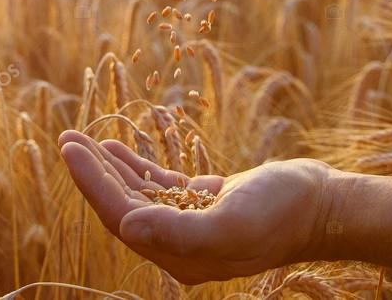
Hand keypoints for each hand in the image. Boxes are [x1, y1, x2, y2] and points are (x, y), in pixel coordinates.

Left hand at [58, 130, 337, 284]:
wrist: (322, 205)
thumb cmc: (281, 213)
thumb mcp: (232, 222)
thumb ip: (178, 231)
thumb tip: (127, 226)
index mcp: (179, 255)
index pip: (121, 217)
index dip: (92, 184)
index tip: (71, 148)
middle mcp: (179, 245)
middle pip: (122, 206)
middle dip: (93, 173)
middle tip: (68, 137)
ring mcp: (190, 223)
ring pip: (137, 195)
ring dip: (109, 168)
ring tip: (83, 139)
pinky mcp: (204, 204)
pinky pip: (158, 186)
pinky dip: (135, 166)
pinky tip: (117, 148)